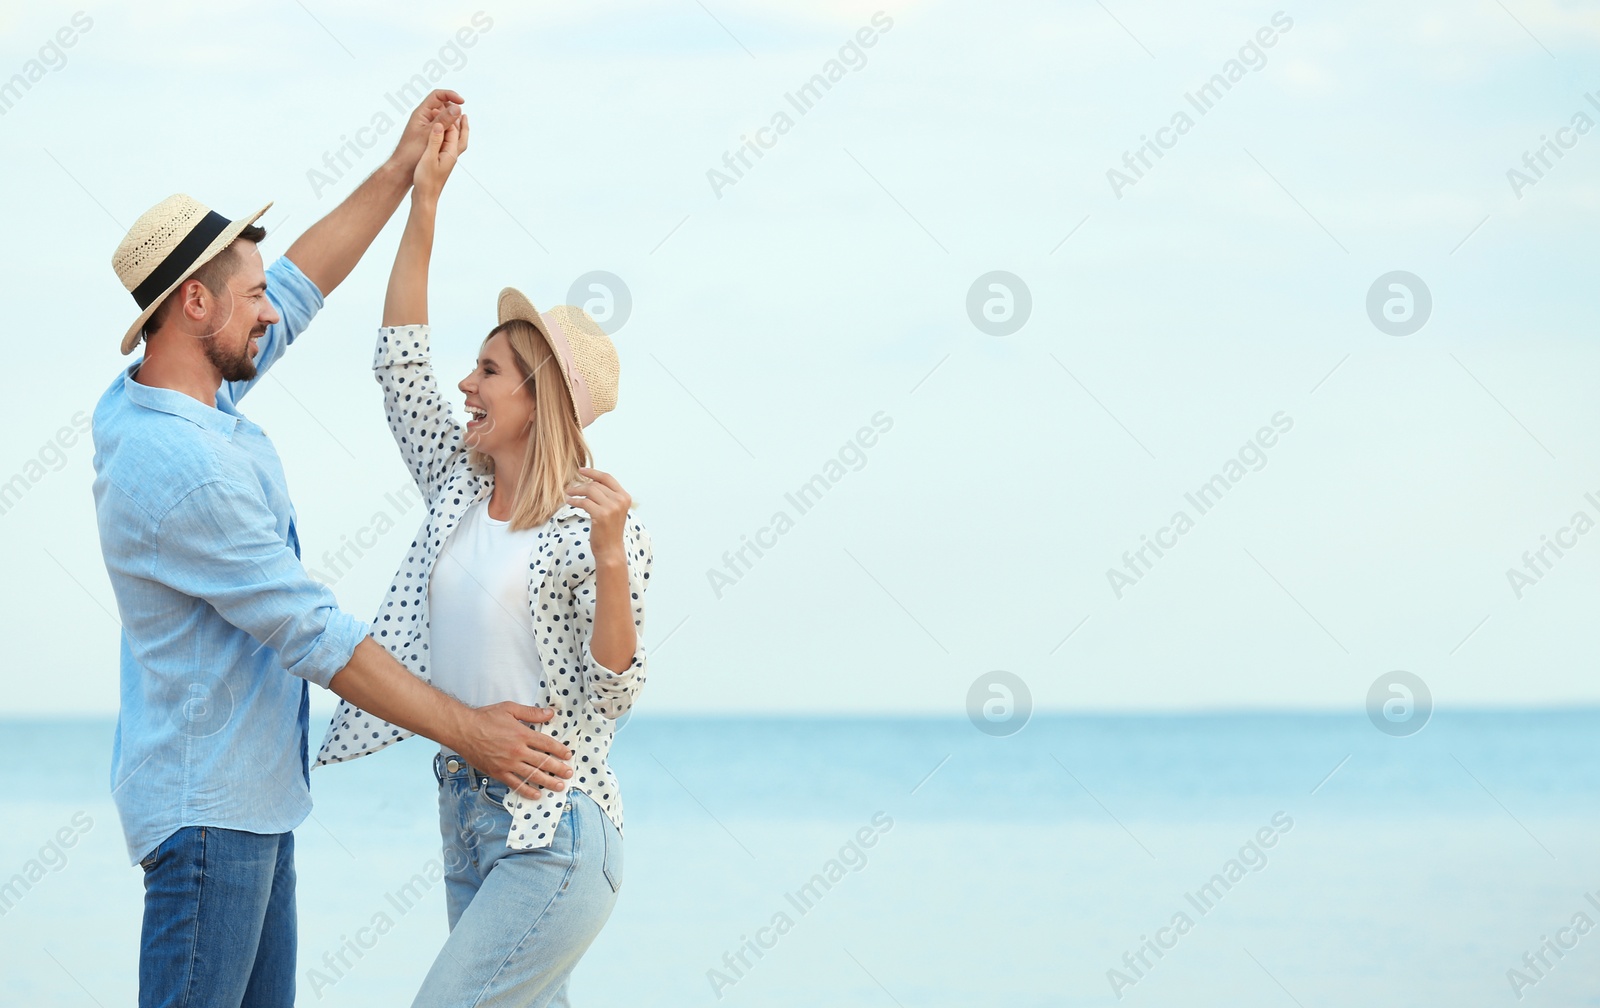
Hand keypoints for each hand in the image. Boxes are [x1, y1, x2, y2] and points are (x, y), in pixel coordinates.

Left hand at [388, 89, 463, 175]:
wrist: (403, 169)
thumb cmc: (411, 153)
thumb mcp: (430, 134)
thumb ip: (443, 120)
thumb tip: (457, 107)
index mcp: (421, 113)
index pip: (437, 95)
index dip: (451, 95)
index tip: (462, 102)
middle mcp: (424, 118)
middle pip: (442, 104)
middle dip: (453, 108)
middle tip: (460, 119)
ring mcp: (428, 126)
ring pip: (444, 117)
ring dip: (453, 119)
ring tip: (458, 129)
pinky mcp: (430, 135)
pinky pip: (443, 127)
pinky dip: (450, 128)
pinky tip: (454, 136)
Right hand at [413, 115, 468, 201]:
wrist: (425, 198)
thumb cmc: (426, 180)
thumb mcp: (428, 158)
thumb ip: (434, 141)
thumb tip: (441, 124)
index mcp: (451, 153)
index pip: (453, 130)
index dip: (448, 117)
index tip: (444, 105)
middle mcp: (451, 156)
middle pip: (460, 136)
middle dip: (459, 123)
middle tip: (459, 109)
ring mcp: (447, 160)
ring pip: (455, 141)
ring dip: (455, 129)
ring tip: (456, 120)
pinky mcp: (441, 163)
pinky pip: (448, 146)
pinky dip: (447, 138)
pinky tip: (442, 137)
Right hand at [451, 701, 571, 798]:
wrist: (463, 730)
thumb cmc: (485, 717)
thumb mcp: (510, 709)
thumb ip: (531, 712)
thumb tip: (549, 713)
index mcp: (522, 734)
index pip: (547, 744)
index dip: (560, 750)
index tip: (568, 755)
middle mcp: (518, 751)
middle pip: (543, 762)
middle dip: (558, 769)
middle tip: (568, 773)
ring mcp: (508, 764)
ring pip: (532, 775)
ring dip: (548, 782)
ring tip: (560, 786)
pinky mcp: (498, 773)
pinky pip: (515, 784)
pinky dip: (527, 790)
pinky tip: (536, 794)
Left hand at [568, 468, 631, 559]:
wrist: (610, 550)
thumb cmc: (609, 530)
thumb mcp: (613, 510)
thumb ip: (607, 496)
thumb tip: (590, 482)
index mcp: (625, 497)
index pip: (607, 478)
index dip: (593, 472)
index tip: (581, 470)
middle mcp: (620, 500)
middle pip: (596, 484)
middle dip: (581, 485)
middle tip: (570, 489)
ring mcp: (612, 508)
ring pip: (589, 491)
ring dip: (576, 491)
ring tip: (568, 494)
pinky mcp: (601, 515)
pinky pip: (584, 502)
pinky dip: (574, 501)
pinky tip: (569, 502)